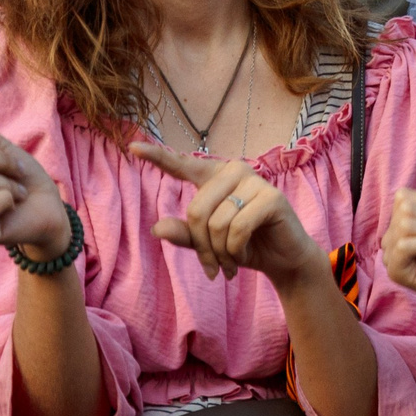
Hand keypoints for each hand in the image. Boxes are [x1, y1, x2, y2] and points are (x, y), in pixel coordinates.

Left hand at [132, 140, 323, 286]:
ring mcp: (255, 181)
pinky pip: (237, 228)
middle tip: (213, 268)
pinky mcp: (272, 198)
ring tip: (229, 265)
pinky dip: (235, 251)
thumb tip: (157, 228)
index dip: (157, 157)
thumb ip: (185, 235)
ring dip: (220, 254)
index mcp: (215, 177)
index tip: (131, 147)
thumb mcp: (209, 245)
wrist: (284, 260)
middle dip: (202, 247)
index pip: (182, 165)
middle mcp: (235, 170)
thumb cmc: (245, 246)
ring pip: (216, 223)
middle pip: (196, 210)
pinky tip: (243, 256)